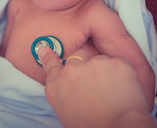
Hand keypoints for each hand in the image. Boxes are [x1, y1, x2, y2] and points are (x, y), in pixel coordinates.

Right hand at [38, 47, 153, 127]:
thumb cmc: (92, 126)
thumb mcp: (68, 112)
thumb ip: (65, 91)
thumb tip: (70, 83)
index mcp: (57, 86)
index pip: (51, 64)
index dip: (49, 56)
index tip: (45, 49)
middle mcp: (72, 70)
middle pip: (79, 56)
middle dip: (87, 66)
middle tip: (97, 83)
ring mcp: (94, 63)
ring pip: (101, 60)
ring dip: (106, 71)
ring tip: (113, 92)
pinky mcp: (115, 62)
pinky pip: (118, 63)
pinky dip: (122, 73)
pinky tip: (123, 88)